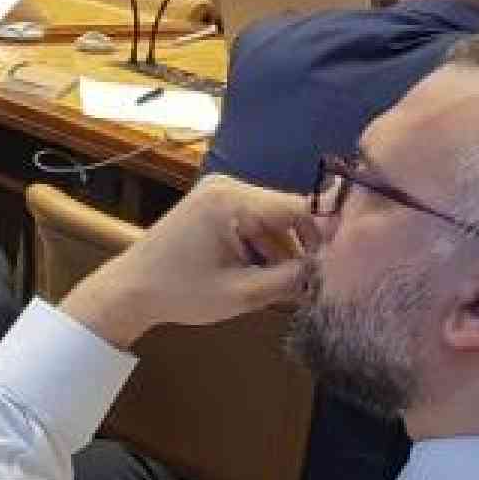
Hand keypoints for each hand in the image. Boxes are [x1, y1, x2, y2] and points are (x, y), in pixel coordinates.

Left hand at [60, 174, 316, 349]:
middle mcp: (227, 186)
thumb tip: (335, 269)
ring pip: (274, 220)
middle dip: (306, 247)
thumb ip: (292, 277)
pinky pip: (254, 223)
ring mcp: (218, 194)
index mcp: (231, 200)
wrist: (129, 290)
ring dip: (286, 251)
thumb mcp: (244, 291)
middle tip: (322, 281)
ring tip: (297, 286)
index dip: (329, 235)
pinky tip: (271, 277)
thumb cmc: (179, 292)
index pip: (300, 207)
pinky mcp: (213, 206)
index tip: (349, 262)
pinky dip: (266, 248)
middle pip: (288, 212)